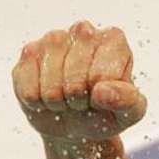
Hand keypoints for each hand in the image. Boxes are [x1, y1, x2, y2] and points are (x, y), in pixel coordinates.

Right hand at [11, 21, 146, 143]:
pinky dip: (39, 103)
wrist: (77, 126)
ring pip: (51, 82)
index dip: (101, 97)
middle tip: (83, 102)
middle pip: (75, 75)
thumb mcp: (129, 114)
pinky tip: (46, 98)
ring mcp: (54, 39)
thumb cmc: (106, 112)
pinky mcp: (29, 53)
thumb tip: (103, 91)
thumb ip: (128, 102)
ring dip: (59, 102)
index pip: (102, 74)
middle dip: (79, 100)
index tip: (103, 98)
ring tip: (66, 100)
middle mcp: (83, 31)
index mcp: (113, 41)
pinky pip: (29, 88)